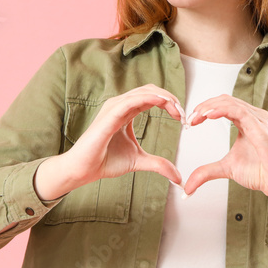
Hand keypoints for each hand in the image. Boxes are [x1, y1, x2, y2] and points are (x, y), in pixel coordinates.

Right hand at [62, 84, 184, 187]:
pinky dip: (149, 98)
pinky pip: (131, 100)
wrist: (84, 169)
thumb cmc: (104, 160)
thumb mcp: (139, 161)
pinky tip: (162, 103)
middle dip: (171, 99)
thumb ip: (158, 164)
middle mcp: (120, 105)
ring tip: (177, 110)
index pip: (152, 98)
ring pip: (144, 92)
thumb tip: (177, 177)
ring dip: (164, 98)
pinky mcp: (109, 115)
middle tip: (184, 114)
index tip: (182, 118)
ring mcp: (114, 108)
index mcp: (127, 112)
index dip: (170, 104)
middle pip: (151, 91)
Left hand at [182, 95, 267, 201]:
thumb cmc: (260, 173)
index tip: (191, 121)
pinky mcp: (261, 128)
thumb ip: (207, 172)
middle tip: (190, 118)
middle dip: (204, 106)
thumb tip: (188, 186)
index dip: (205, 109)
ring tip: (196, 115)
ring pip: (231, 102)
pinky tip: (209, 115)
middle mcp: (254, 117)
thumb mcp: (226, 169)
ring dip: (210, 107)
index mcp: (247, 121)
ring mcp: (259, 121)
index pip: (223, 106)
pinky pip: (240, 112)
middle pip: (225, 100)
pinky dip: (222, 110)